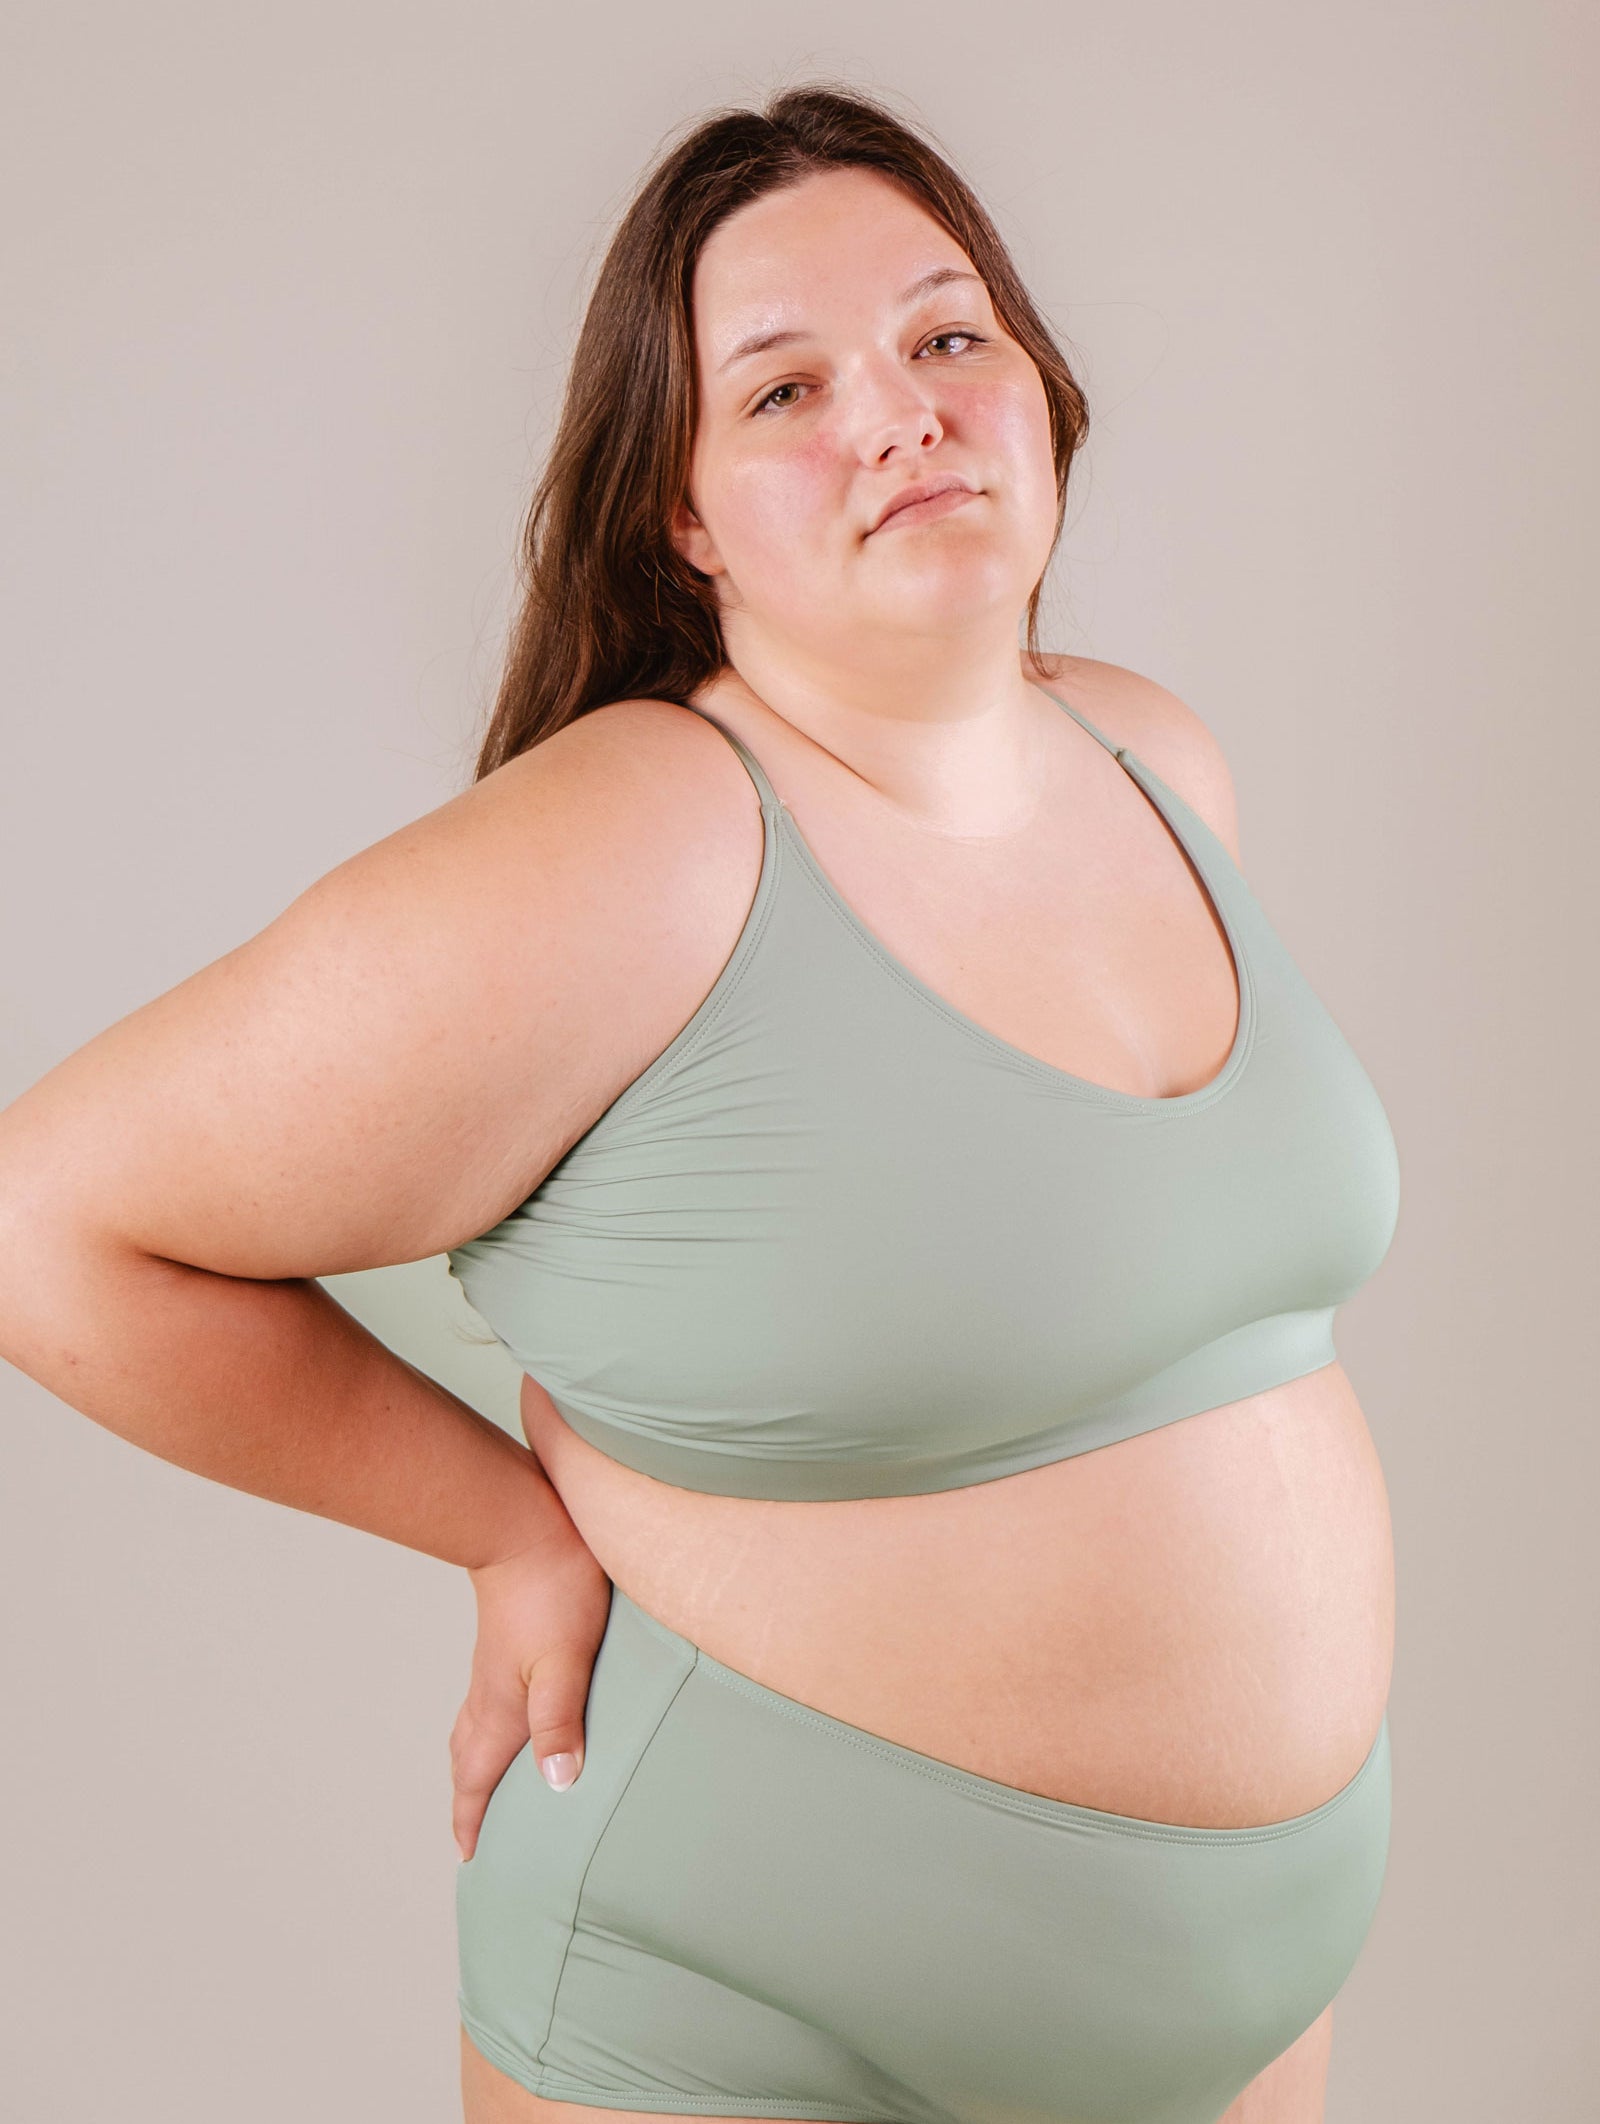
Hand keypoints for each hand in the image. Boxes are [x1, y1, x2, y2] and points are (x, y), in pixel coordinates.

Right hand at [449, 1522, 612, 1861]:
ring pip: (473, 1726)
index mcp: (500, 1707)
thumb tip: (557, 1784)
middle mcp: (489, 1692)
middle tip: (473, 1831)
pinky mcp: (505, 1641)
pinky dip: (489, 1725)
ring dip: (475, 1761)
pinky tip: (512, 1713)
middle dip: (468, 1798)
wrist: (526, 1522)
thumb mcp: (566, 1660)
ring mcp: (494, 1665)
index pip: (476, 1777)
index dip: (472, 1819)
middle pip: (466, 1757)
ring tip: (487, 1782)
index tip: (469, 1857)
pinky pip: (487, 1699)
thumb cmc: (552, 1588)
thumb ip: (560, 1720)